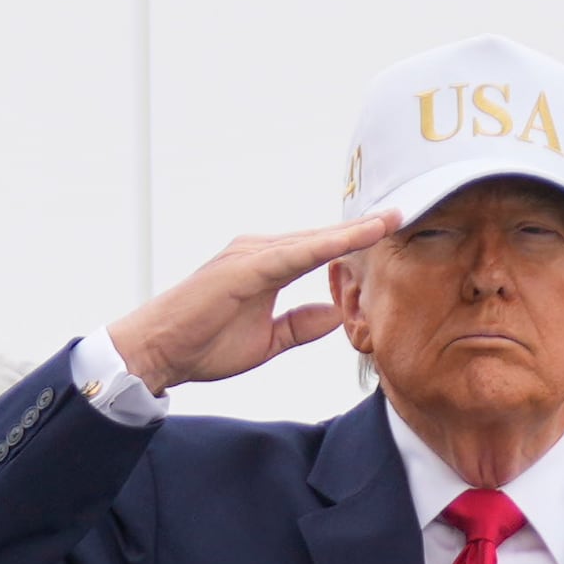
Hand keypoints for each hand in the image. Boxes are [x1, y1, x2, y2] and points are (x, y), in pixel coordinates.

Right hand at [104, 210, 401, 394]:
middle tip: (405, 211)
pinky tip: (356, 237)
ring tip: (392, 218)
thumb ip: (300, 326)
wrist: (157, 352)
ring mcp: (250, 255)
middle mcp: (259, 252)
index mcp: (266, 268)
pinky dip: (328, 244)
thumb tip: (335, 316)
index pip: (320, 250)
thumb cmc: (202, 345)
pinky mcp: (244, 267)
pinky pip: (296, 253)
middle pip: (322, 237)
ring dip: (353, 231)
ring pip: (313, 240)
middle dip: (363, 228)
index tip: (392, 229)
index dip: (355, 241)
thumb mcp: (267, 341)